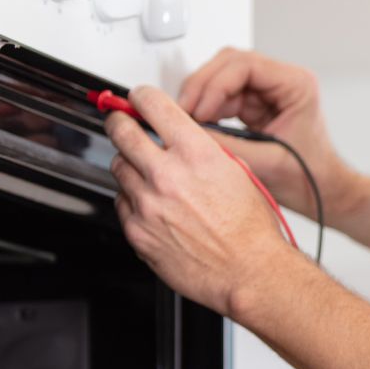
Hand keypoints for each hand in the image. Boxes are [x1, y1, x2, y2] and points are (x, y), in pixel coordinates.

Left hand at [105, 85, 297, 316]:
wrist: (249, 271)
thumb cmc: (251, 229)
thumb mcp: (238, 173)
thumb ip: (204, 152)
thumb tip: (182, 139)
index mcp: (196, 154)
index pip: (152, 105)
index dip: (140, 97)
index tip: (136, 99)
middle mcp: (167, 175)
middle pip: (121, 132)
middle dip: (119, 123)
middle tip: (121, 124)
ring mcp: (148, 204)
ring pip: (118, 168)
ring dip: (130, 166)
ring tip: (150, 177)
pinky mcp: (137, 232)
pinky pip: (121, 204)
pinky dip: (133, 201)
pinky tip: (154, 208)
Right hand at [178, 48, 360, 220]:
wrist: (322, 192)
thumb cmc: (310, 177)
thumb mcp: (267, 163)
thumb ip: (228, 146)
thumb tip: (190, 134)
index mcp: (296, 85)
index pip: (245, 65)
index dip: (214, 84)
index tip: (197, 109)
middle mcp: (281, 82)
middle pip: (228, 65)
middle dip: (201, 87)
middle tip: (182, 113)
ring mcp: (266, 92)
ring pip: (221, 78)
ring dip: (200, 98)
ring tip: (186, 121)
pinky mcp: (253, 106)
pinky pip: (221, 97)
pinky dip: (205, 109)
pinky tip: (197, 126)